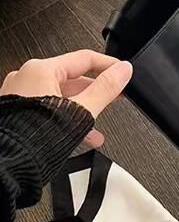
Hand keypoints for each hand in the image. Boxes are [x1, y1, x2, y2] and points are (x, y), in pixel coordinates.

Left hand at [0, 50, 132, 147]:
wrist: (12, 162)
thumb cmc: (36, 136)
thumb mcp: (82, 110)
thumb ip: (105, 89)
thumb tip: (123, 72)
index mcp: (41, 70)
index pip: (84, 59)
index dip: (108, 65)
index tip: (122, 71)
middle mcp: (26, 78)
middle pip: (72, 78)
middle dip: (96, 91)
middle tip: (114, 96)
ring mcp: (20, 95)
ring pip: (61, 96)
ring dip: (83, 109)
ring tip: (98, 123)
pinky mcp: (18, 112)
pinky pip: (48, 108)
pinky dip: (66, 117)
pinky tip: (79, 133)